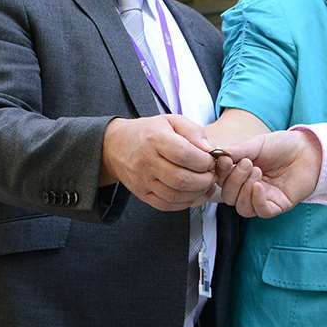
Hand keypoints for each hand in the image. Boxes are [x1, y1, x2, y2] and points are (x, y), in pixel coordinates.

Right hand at [101, 114, 216, 210]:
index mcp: (155, 139)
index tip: (211, 160)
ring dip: (197, 193)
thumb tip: (211, 150)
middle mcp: (146, 161)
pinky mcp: (142, 194)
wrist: (115, 146)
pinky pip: (166, 205)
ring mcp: (142, 180)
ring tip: (205, 184)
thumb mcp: (171, 121)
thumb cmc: (149, 132)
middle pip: (181, 179)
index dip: (204, 161)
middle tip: (211, 175)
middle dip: (204, 180)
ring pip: (175, 195)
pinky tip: (193, 194)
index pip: (185, 154)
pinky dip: (185, 203)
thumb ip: (194, 132)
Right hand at [214, 129, 322, 216]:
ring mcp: (263, 199)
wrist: (307, 149)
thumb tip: (216, 155)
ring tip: (257, 171)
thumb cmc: (282, 146)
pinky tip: (259, 186)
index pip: (221, 181)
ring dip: (244, 189)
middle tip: (247, 163)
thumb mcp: (256, 144)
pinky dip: (257, 200)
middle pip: (229, 196)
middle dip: (233, 180)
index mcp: (240, 175)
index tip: (225, 160)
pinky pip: (261, 211)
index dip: (220, 173)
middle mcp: (248, 189)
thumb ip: (236, 151)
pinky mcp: (277, 206)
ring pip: (242, 207)